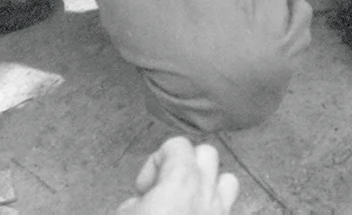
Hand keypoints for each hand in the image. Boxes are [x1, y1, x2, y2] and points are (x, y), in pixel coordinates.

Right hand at [116, 137, 237, 213]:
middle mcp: (206, 191)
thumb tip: (142, 201)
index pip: (177, 144)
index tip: (144, 187)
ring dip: (208, 185)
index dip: (155, 162)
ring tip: (185, 202)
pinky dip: (214, 205)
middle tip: (164, 190)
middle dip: (186, 165)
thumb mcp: (124, 212)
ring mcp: (220, 211)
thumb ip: (136, 198)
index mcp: (181, 179)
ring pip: (227, 179)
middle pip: (206, 153)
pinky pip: (228, 205)